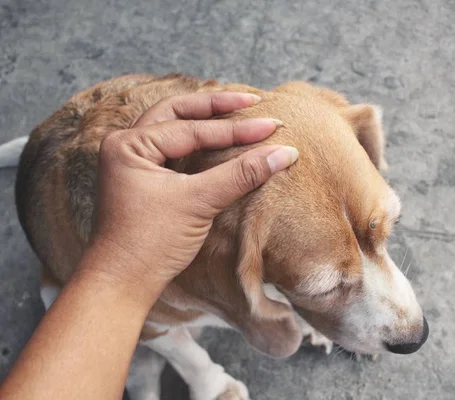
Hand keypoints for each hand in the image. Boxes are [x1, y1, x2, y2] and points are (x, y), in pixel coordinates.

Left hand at [85, 91, 297, 296]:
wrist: (123, 284)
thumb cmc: (151, 244)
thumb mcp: (198, 203)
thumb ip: (240, 174)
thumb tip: (283, 153)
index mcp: (129, 145)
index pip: (192, 129)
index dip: (236, 129)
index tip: (272, 127)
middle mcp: (126, 145)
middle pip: (178, 112)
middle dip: (217, 106)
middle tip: (252, 101)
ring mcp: (133, 161)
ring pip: (175, 127)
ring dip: (207, 118)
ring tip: (240, 110)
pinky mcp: (144, 178)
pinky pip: (175, 148)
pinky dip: (199, 140)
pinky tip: (220, 137)